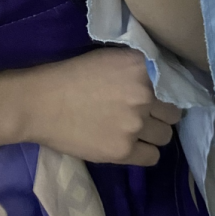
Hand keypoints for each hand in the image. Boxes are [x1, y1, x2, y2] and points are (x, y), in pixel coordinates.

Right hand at [23, 46, 181, 165]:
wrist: (39, 102)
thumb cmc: (69, 76)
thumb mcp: (108, 59)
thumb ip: (137, 67)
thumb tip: (161, 78)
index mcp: (140, 66)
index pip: (175, 84)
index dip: (166, 92)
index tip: (156, 97)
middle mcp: (144, 94)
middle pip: (173, 112)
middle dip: (159, 113)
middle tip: (141, 114)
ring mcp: (135, 124)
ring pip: (165, 135)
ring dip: (152, 133)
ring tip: (133, 130)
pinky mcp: (124, 150)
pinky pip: (152, 156)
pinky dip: (143, 151)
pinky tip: (129, 145)